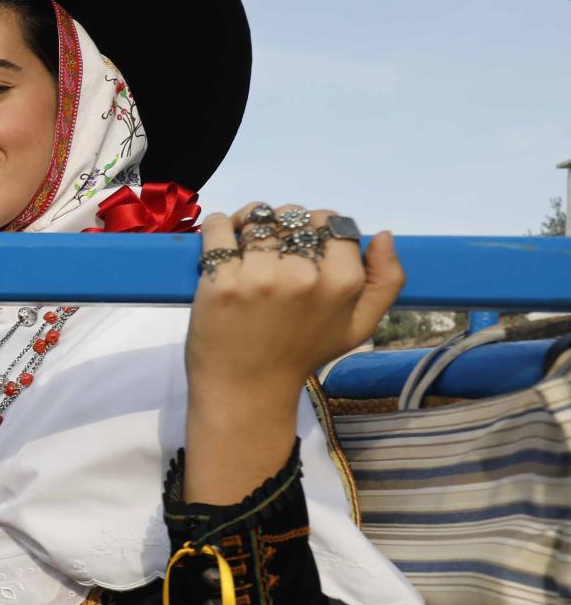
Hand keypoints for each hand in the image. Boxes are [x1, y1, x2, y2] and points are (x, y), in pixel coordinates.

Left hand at [186, 203, 403, 402]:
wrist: (248, 388)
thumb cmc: (302, 354)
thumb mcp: (358, 326)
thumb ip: (385, 281)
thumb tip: (383, 234)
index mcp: (342, 282)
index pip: (333, 222)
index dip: (316, 225)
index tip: (302, 243)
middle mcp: (304, 276)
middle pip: (294, 216)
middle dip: (283, 223)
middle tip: (271, 246)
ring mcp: (260, 277)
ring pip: (258, 218)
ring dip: (250, 223)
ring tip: (244, 241)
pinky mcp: (221, 281)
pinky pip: (220, 228)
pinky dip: (219, 225)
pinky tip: (223, 237)